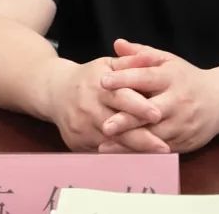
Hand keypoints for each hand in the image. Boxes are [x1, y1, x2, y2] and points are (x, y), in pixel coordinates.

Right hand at [47, 56, 168, 152]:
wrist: (55, 92)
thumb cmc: (89, 77)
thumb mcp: (108, 64)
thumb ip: (131, 62)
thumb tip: (152, 58)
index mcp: (99, 86)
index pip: (121, 97)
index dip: (139, 107)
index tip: (158, 115)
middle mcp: (89, 108)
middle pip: (117, 126)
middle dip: (141, 138)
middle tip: (163, 147)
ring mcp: (82, 128)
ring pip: (110, 143)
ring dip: (133, 151)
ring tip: (156, 157)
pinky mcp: (77, 143)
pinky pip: (101, 153)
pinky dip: (119, 156)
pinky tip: (136, 160)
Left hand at [98, 39, 218, 152]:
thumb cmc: (186, 78)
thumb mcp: (167, 61)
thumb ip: (141, 54)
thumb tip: (117, 44)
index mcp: (172, 77)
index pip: (146, 77)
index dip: (124, 79)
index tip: (103, 81)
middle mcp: (178, 101)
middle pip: (150, 111)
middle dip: (127, 119)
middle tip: (105, 125)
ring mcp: (182, 123)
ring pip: (154, 135)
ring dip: (130, 141)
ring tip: (105, 145)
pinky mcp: (184, 142)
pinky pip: (159, 150)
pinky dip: (140, 153)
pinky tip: (121, 154)